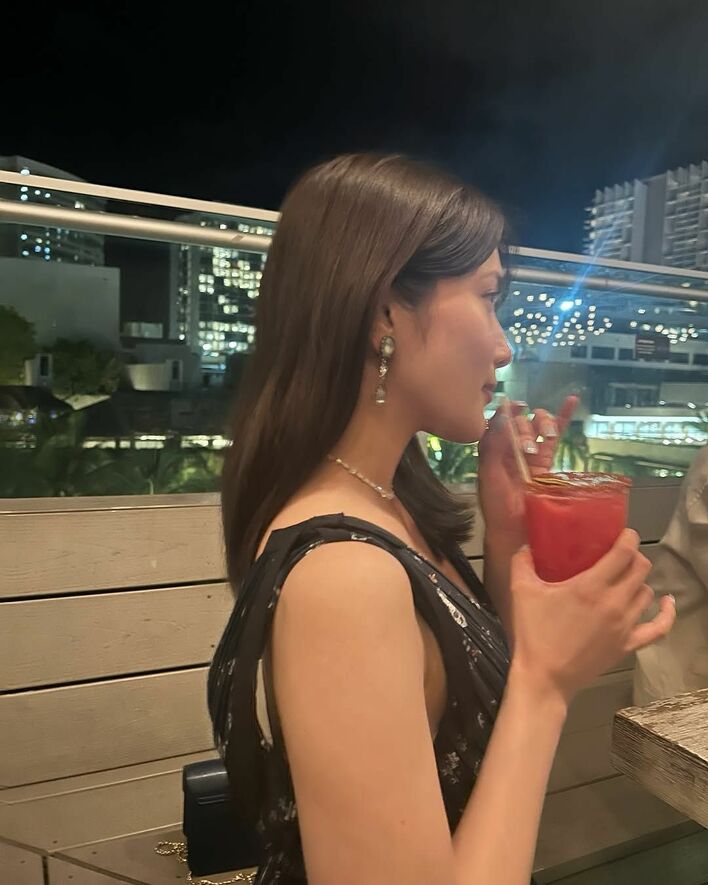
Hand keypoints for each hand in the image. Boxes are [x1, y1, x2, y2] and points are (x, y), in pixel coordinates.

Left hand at [477, 395, 578, 546]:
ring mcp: (530, 451)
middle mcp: (510, 446)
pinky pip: (556, 434)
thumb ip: (493, 445)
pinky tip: (572, 401)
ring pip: (538, 424)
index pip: (500, 419)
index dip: (507, 410)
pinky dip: (563, 416)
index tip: (515, 407)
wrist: (515, 528)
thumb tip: (500, 415)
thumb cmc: (496, 504)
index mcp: (492, 447)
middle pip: (521, 421)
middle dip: (525, 428)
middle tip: (526, 448)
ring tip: (546, 436)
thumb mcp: (488, 473)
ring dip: (543, 423)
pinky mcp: (547, 459)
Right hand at [508, 529, 676, 703]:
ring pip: (646, 593)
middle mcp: (614, 602)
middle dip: (634, 556)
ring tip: (625, 579)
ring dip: (639, 581)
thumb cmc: (533, 633)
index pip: (624, 553)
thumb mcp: (521, 591)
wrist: (544, 677)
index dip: (628, 537)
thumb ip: (522, 561)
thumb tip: (526, 545)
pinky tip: (666, 602)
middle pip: (641, 569)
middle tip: (619, 555)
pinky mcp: (628, 644)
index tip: (623, 533)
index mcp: (591, 586)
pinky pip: (658, 627)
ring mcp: (625, 625)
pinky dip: (666, 613)